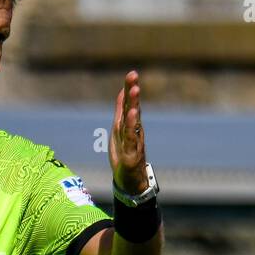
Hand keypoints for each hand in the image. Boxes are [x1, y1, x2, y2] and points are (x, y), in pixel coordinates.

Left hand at [110, 70, 147, 194]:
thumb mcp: (119, 129)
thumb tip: (122, 91)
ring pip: (133, 121)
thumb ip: (121, 110)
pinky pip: (132, 138)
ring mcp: (134, 141)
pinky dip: (132, 126)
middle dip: (132, 92)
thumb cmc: (125, 153)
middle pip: (133, 108)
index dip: (129, 88)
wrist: (131, 180)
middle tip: (133, 75)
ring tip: (135, 90)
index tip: (132, 73)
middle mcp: (134, 130)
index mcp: (129, 124)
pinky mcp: (132, 154)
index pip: (129, 103)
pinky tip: (133, 115)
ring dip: (134, 105)